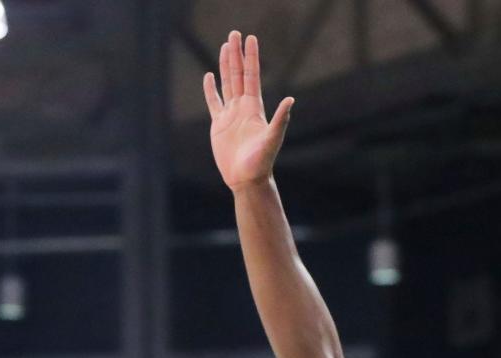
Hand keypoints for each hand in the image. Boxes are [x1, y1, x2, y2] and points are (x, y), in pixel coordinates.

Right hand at [204, 30, 293, 191]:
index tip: (250, 39)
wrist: (247, 180)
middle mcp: (242, 108)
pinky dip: (210, 89)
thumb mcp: (272, 139)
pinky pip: (213, 102)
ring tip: (224, 47)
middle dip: (236, 54)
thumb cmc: (261, 162)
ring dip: (225, 66)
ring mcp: (230, 115)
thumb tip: (291, 100)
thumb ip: (280, 120)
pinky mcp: (218, 125)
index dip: (251, 57)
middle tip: (234, 34)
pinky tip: (209, 77)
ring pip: (227, 84)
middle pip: (238, 75)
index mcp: (254, 108)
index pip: (251, 76)